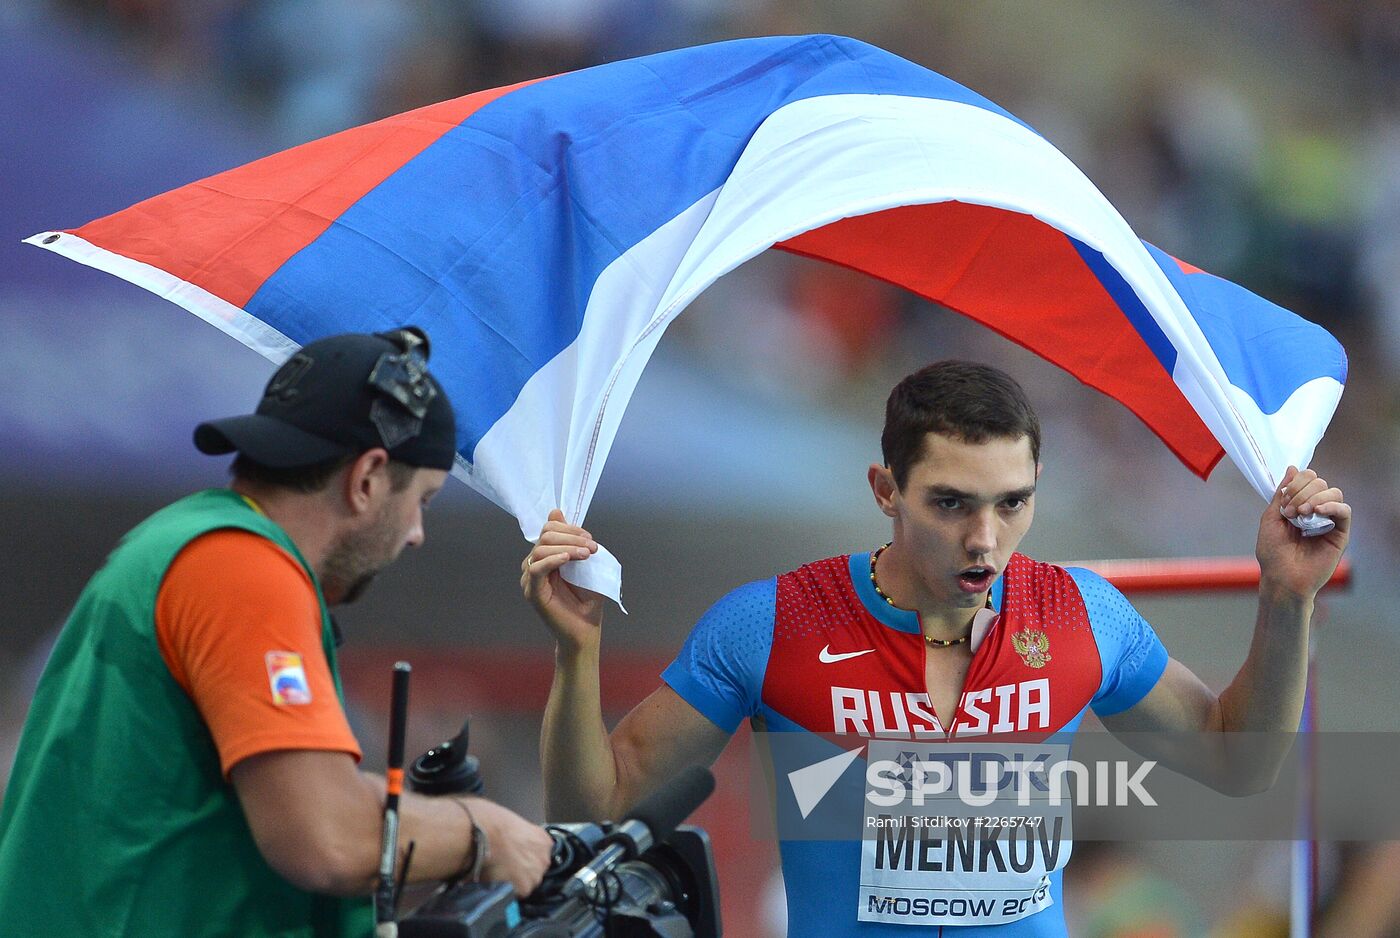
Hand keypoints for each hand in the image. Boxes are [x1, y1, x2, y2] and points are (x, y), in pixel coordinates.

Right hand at [466, 798, 553, 896]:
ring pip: (526, 884)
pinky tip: (495, 882)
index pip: (539, 853)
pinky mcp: (524, 888)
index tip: (515, 857)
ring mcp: (536, 874)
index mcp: (543, 840)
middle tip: (504, 867)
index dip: (525, 856)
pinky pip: (515, 894)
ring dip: (514, 882)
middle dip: (522, 870)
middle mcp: (544, 858)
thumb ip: (516, 835)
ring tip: (497, 876)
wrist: (483, 833)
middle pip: (535, 870)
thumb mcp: (510, 822)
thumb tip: (506, 840)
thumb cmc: (491, 822)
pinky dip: (506, 891)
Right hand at [521, 509, 604, 651]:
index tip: (590, 539)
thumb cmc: (587, 599)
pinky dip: (553, 559)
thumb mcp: (584, 563)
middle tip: (592, 547)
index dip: (570, 529)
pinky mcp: (532, 592)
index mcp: (546, 557)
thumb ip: (572, 539)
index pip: (548, 530)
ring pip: (541, 550)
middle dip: (571, 536)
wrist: (586, 629)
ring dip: (567, 547)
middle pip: (545, 536)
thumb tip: (556, 512)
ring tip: (585, 555)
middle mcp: (534, 566)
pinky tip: (568, 559)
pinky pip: (536, 568)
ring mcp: (530, 579)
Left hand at [1257, 466, 1350, 598]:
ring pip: (1334, 493)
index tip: (1283, 501)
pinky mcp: (1340, 533)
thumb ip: (1282, 493)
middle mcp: (1315, 511)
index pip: (1307, 479)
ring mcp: (1328, 521)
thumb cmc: (1273, 553)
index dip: (1296, 483)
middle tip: (1289, 512)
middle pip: (1320, 483)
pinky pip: (1344, 511)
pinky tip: (1317, 512)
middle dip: (1302, 492)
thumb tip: (1292, 468)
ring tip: (1301, 514)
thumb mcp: (1270, 518)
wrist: (1282, 578)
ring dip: (1315, 498)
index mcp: (1298, 505)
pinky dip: (1332, 506)